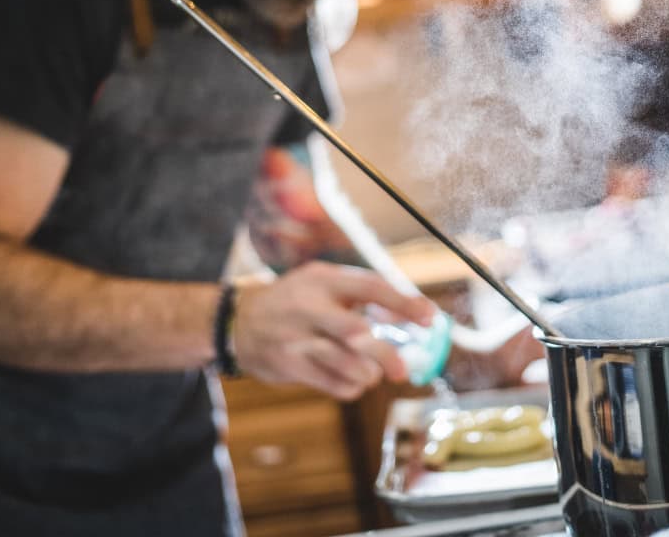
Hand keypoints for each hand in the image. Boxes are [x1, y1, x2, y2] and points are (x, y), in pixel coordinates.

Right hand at [231, 263, 434, 400]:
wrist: (238, 322)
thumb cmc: (296, 301)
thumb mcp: (322, 284)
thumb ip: (361, 296)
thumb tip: (411, 316)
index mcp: (322, 280)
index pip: (370, 287)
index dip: (403, 302)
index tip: (430, 318)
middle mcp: (308, 307)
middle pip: (356, 332)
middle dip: (385, 354)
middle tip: (403, 371)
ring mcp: (295, 338)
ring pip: (345, 364)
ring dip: (368, 374)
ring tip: (373, 373)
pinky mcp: (288, 366)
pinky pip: (332, 384)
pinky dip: (351, 387)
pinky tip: (353, 381)